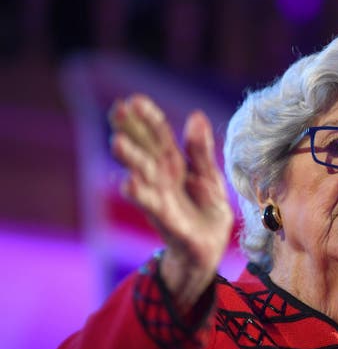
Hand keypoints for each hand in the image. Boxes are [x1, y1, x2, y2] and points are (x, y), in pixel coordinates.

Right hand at [109, 94, 233, 310]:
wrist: (210, 249)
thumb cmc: (206, 211)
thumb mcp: (210, 177)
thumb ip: (201, 150)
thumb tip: (195, 115)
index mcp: (174, 164)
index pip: (159, 136)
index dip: (147, 118)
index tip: (133, 99)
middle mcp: (162, 178)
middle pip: (145, 150)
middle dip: (131, 131)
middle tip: (117, 111)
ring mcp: (161, 197)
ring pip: (143, 175)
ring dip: (130, 159)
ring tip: (117, 142)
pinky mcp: (167, 219)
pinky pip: (152, 205)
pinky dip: (140, 194)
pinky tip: (128, 183)